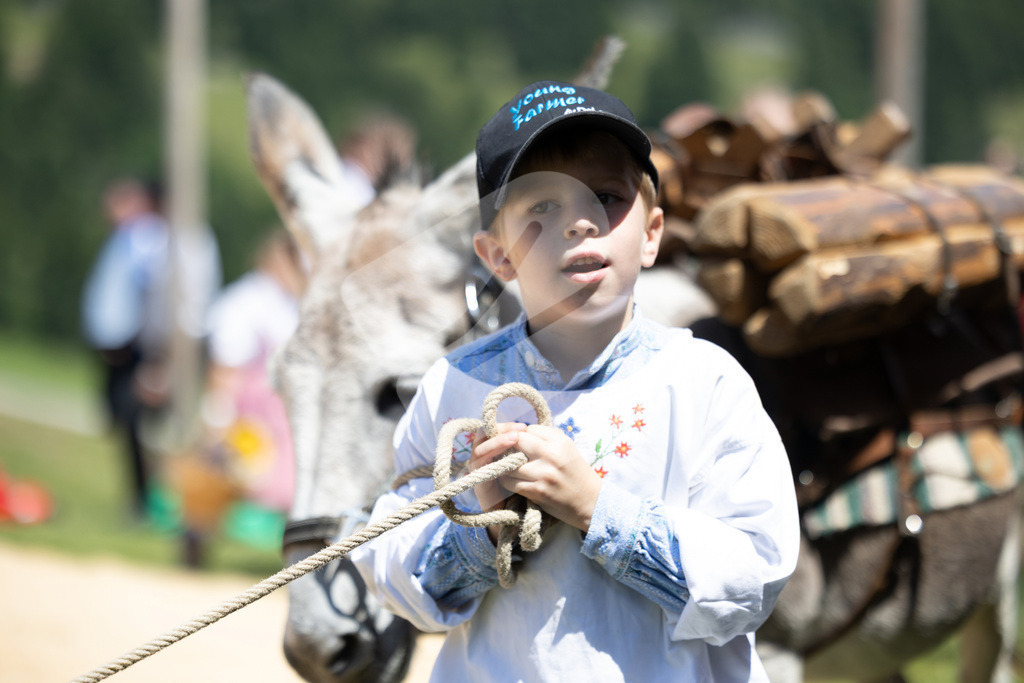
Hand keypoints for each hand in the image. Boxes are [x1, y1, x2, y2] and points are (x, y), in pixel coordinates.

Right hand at [468, 422, 526, 543]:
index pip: (495, 430)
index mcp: (495, 452)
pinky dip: (491, 459)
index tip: (524, 425)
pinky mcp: (479, 485)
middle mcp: (484, 459)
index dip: (508, 426)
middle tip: (519, 429)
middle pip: (483, 434)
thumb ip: (529, 450)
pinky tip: (506, 459)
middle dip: (502, 429)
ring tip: (514, 438)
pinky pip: (480, 467)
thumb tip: (537, 429)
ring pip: (480, 449)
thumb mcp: (531, 467)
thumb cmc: (528, 491)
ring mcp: (479, 471)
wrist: (519, 521)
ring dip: (497, 441)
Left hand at [497, 424, 601, 532]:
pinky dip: (507, 482)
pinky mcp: (538, 492)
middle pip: (516, 441)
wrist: (592, 502)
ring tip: (508, 468)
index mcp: (560, 441)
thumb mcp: (568, 449)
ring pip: (509, 463)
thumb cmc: (577, 474)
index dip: (523, 435)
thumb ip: (548, 438)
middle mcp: (552, 454)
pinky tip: (512, 481)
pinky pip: (510, 483)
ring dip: (505, 466)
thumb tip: (521, 430)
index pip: (529, 429)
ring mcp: (544, 474)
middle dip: (509, 447)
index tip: (522, 444)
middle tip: (508, 454)